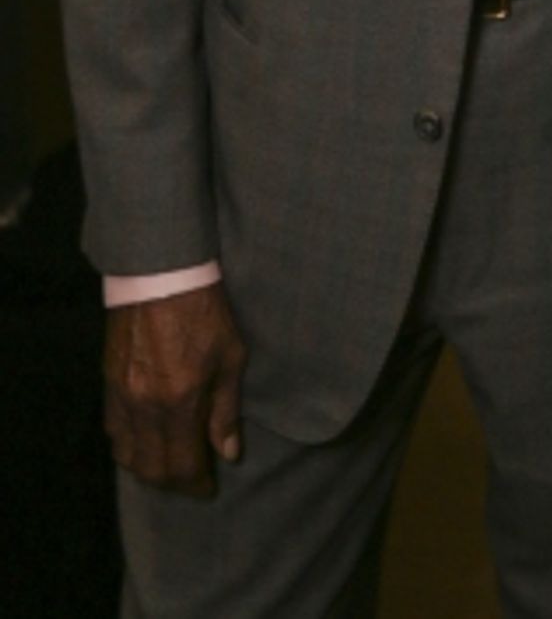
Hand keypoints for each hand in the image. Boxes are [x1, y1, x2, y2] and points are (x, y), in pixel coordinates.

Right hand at [104, 284, 246, 495]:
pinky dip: (128, 445)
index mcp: (178, 403)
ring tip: (169, 462)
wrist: (161, 275)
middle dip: (172, 482)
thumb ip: (225, 409)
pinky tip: (145, 439)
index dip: (195, 485)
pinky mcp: (108, 383)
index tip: (208, 489)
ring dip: (147, 467)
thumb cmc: (205, 313)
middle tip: (191, 478)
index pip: (181, 466)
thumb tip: (227, 453)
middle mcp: (144, 408)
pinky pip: (113, 430)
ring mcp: (121, 397)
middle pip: (150, 469)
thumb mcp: (230, 357)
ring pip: (126, 455)